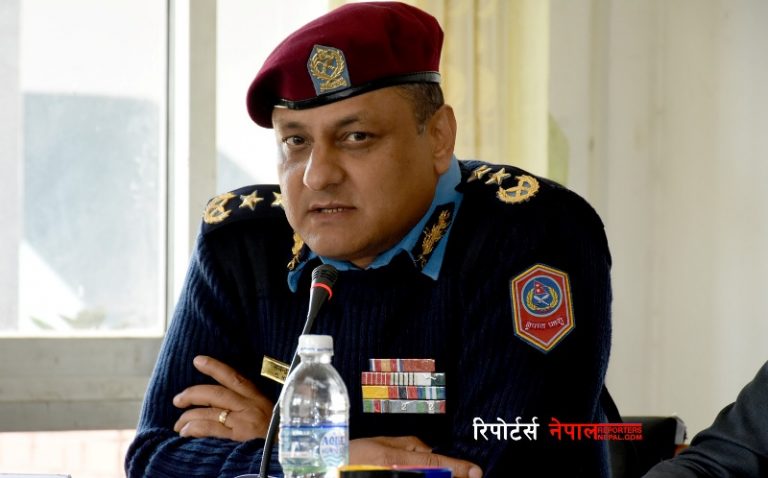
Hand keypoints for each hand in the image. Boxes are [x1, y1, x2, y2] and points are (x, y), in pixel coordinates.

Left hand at [173, 355, 273, 440]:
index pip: (234, 377)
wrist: (290, 449)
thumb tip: (222, 401)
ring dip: (188, 416)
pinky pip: (210, 428)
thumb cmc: (276, 432)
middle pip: (215, 394)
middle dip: (192, 394)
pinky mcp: (238, 437)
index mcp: (256, 397)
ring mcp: (242, 421)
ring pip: (209, 412)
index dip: (215, 367)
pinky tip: (185, 432)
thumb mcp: (267, 412)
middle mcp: (249, 406)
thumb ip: (249, 404)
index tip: (198, 360)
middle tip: (177, 399)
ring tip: (178, 424)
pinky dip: (194, 428)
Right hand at [350, 436, 482, 477]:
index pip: (433, 462)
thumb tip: (431, 450)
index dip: (457, 468)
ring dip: (439, 476)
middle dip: (451, 475)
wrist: (331, 470)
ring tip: (443, 472)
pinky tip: (423, 473)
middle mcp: (397, 474)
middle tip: (468, 474)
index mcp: (394, 459)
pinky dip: (423, 476)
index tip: (476, 471)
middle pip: (434, 476)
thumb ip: (408, 445)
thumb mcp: (380, 443)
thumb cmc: (351, 456)